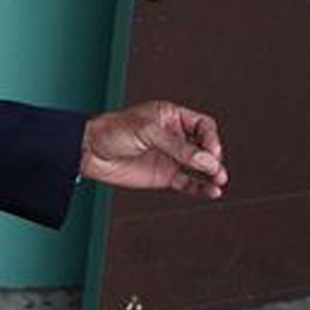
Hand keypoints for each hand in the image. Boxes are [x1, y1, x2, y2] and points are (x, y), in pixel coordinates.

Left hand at [81, 100, 226, 197]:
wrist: (90, 151)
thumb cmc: (113, 131)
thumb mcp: (147, 132)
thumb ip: (177, 147)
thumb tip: (207, 161)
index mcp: (172, 117)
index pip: (203, 126)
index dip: (210, 138)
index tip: (210, 151)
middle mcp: (175, 137)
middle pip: (206, 147)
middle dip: (213, 158)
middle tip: (214, 169)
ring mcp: (171, 157)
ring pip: (200, 167)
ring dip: (212, 174)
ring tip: (219, 182)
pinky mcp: (165, 176)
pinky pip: (189, 183)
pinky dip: (201, 188)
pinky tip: (212, 192)